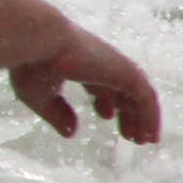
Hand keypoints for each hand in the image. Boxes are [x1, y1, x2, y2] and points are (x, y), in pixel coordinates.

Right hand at [12, 26, 160, 145]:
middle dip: (128, 112)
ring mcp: (117, 66)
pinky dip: (150, 118)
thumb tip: (71, 134)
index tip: (107, 116)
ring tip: (144, 141)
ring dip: (143, 118)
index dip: (105, 100)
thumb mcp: (39, 96)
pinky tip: (147, 136)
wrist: (40, 41)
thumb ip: (56, 114)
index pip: (100, 81)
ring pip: (139, 95)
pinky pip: (146, 99)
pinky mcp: (128, 73)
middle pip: (122, 89)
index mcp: (81, 63)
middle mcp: (102, 62)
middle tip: (130, 135)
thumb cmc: (32, 65)